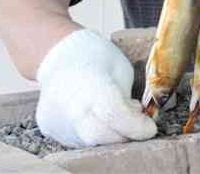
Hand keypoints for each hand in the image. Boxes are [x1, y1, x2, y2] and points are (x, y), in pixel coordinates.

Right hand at [35, 30, 157, 147]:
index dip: (136, 126)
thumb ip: (127, 98)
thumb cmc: (97, 58)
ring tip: (114, 116)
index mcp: (92, 85)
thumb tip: (136, 122)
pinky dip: (92, 134)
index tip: (150, 129)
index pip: (114, 115)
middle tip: (135, 126)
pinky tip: (97, 118)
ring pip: (88, 142)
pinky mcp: (50, 128)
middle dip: (124, 136)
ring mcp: (56, 119)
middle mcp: (70, 105)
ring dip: (108, 136)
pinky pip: (75, 140)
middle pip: (100, 136)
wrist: (60, 56)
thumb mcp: (121, 70)